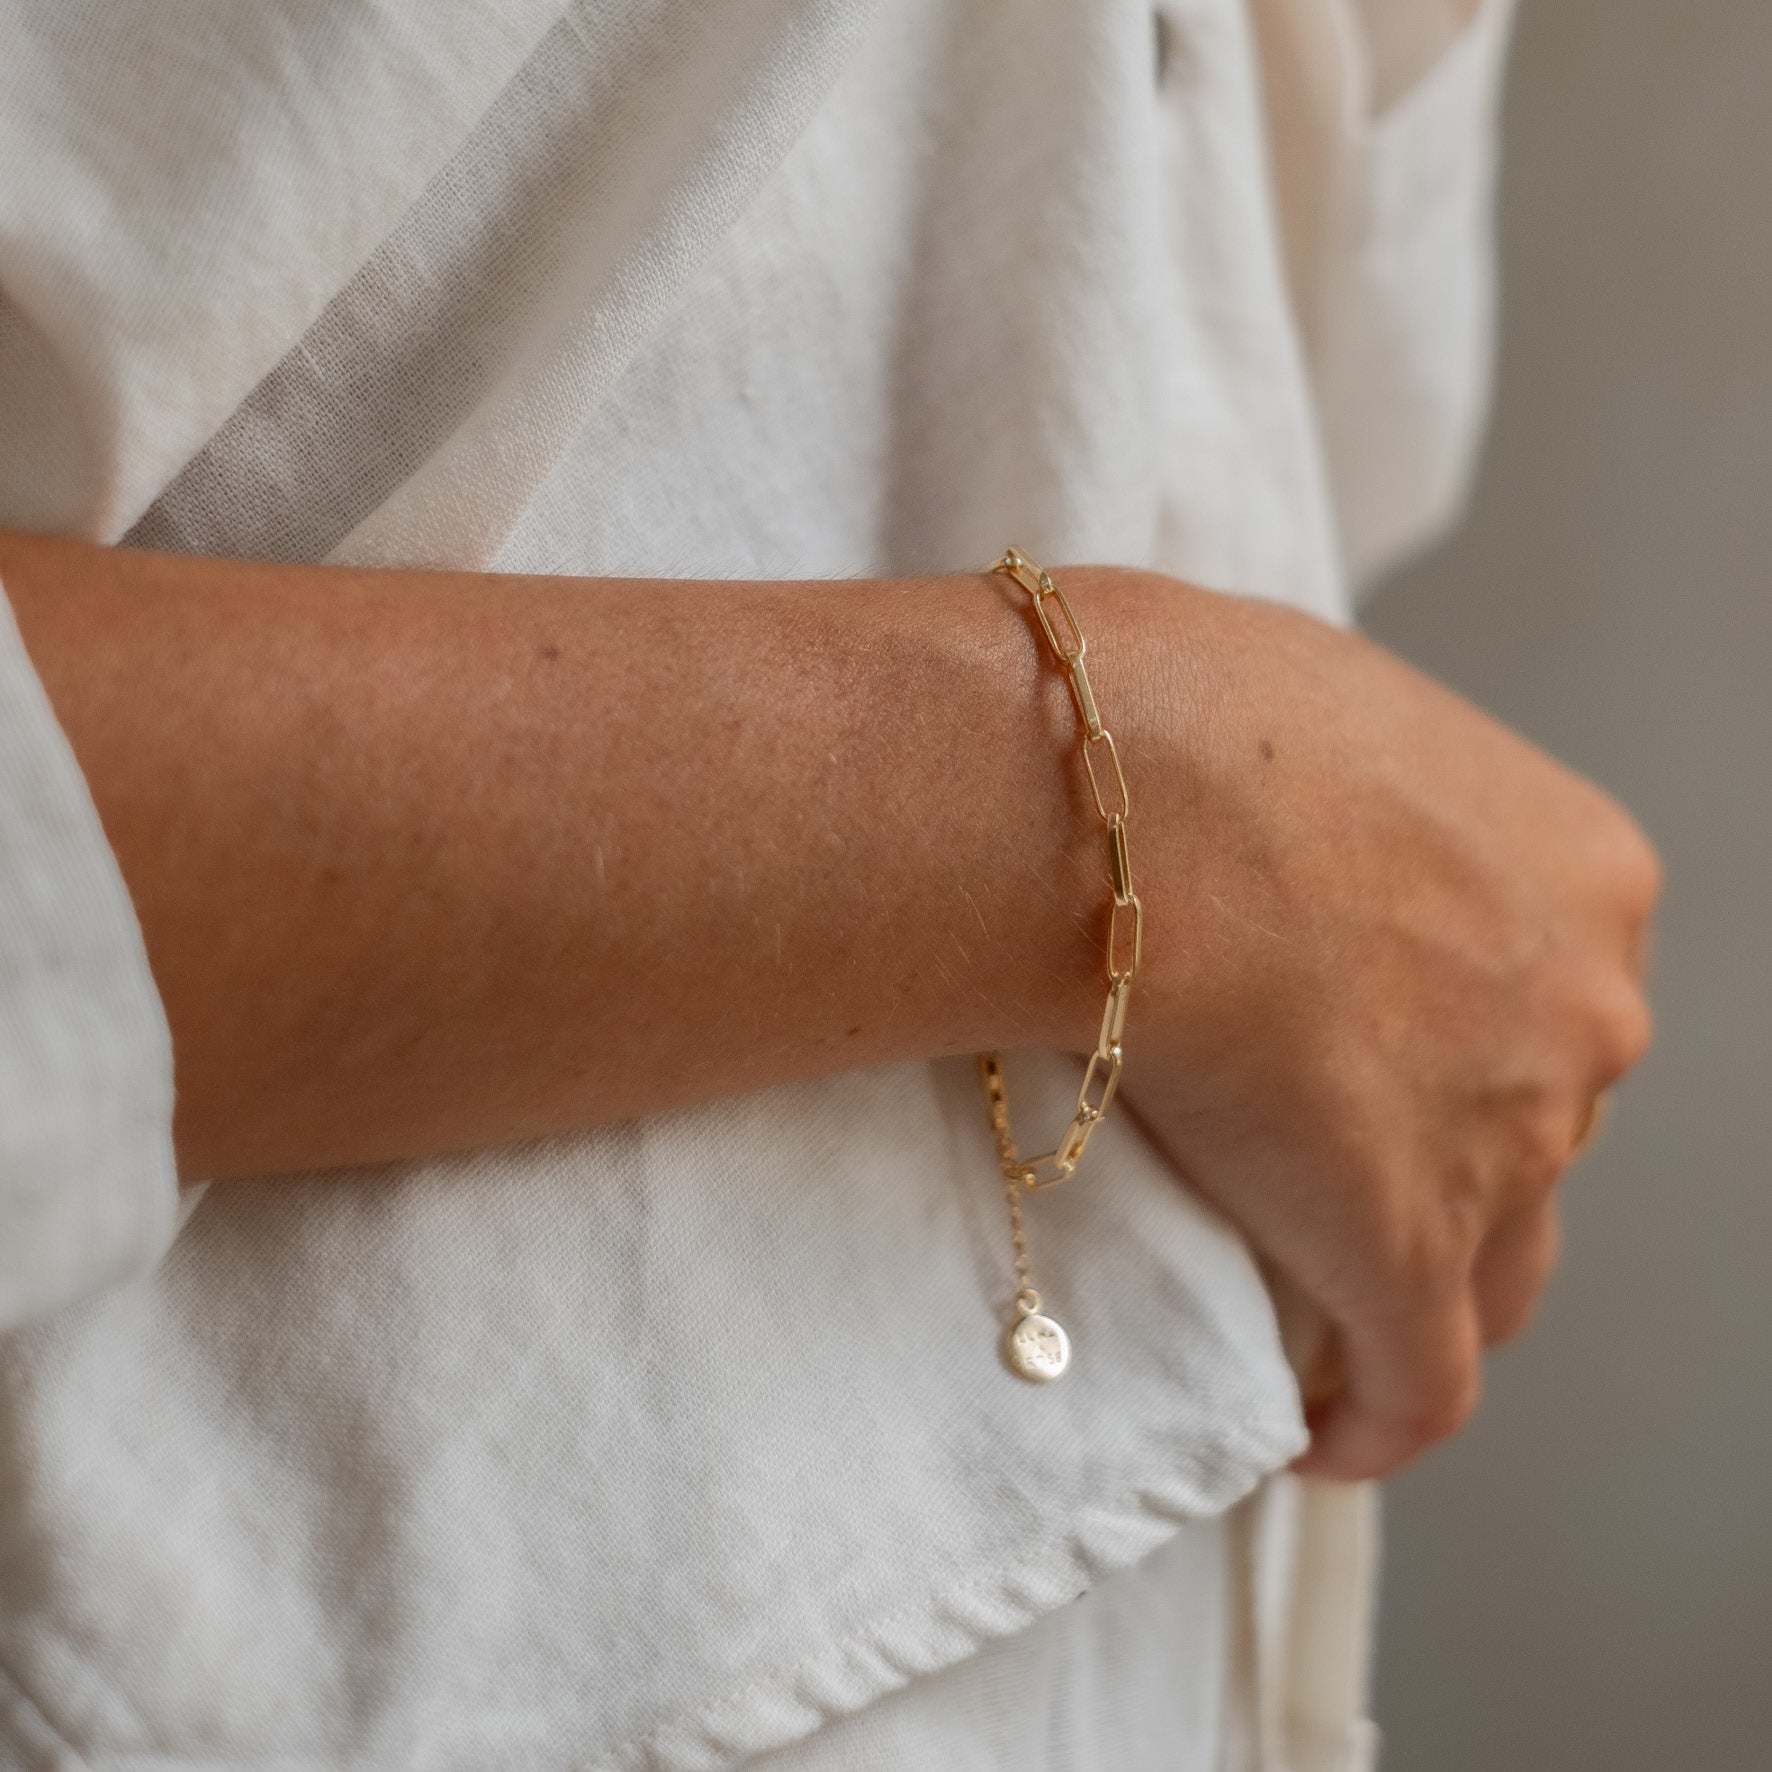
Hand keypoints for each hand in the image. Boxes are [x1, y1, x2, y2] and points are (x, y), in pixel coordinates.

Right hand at [1070, 570, 1658, 1479]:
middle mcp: (1580, 1008)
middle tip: (1340, 1159)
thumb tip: (1247, 816)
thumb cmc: (1177, 712)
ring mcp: (1506, 1138)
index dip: (1472, 1039)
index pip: (1549, 993)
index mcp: (1574, 869)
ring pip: (1495, 1256)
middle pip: (1538, 1121)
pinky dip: (1377, 1416)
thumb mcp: (1304, 711)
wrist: (1124, 799)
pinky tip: (1324, 1434)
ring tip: (1336, 1306)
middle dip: (1455, 1149)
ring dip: (1422, 1284)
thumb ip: (1333, 793)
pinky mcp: (1401, 1246)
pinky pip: (1418, 1380)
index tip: (1393, 1068)